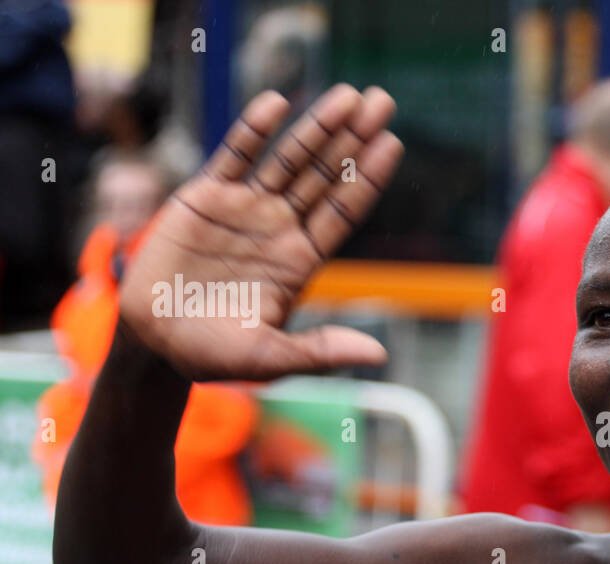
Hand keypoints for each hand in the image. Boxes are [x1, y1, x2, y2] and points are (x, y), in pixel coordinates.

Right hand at [118, 84, 403, 380]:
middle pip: (325, 176)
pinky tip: (278, 103)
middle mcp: (279, 229)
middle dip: (354, 140)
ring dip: (317, 126)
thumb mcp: (271, 358)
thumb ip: (321, 350)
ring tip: (349, 95)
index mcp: (300, 262)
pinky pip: (234, 155)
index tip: (392, 145)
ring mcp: (245, 210)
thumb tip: (379, 355)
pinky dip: (254, 130)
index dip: (367, 179)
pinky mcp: (205, 198)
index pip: (343, 213)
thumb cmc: (214, 356)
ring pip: (288, 159)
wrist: (152, 342)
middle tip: (384, 101)